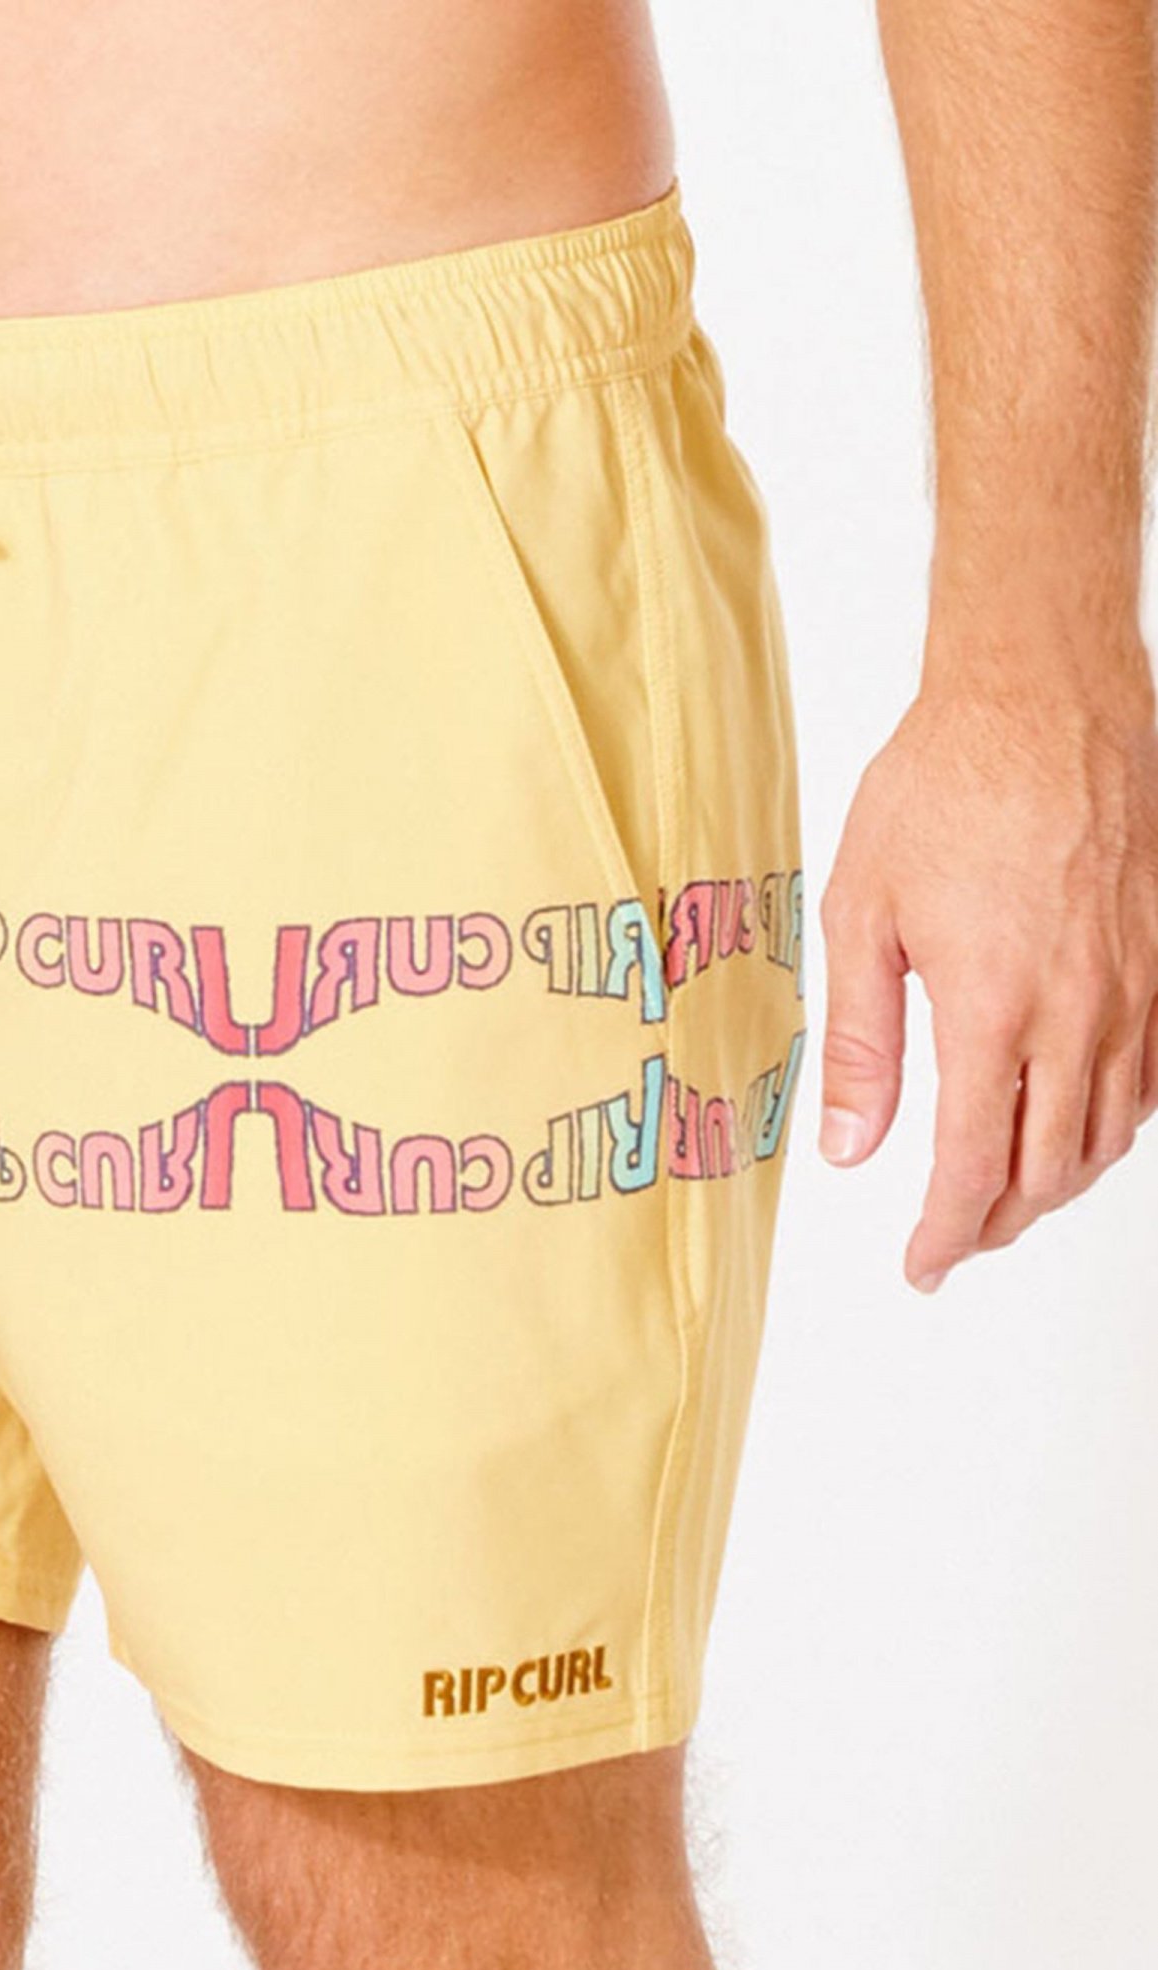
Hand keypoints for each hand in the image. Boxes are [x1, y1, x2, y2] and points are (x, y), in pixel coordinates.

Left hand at [816, 677, 1157, 1290]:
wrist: (1042, 696)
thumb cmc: (947, 784)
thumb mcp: (862, 916)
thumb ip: (860, 1045)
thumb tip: (850, 1148)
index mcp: (995, 1011)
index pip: (976, 1170)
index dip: (947, 1235)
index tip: (922, 1264)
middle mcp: (1080, 1012)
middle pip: (1050, 1170)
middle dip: (998, 1222)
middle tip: (954, 1239)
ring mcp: (1135, 986)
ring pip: (1111, 1131)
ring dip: (1057, 1181)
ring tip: (1005, 1197)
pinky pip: (1150, 1075)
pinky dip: (1110, 1123)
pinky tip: (1073, 1125)